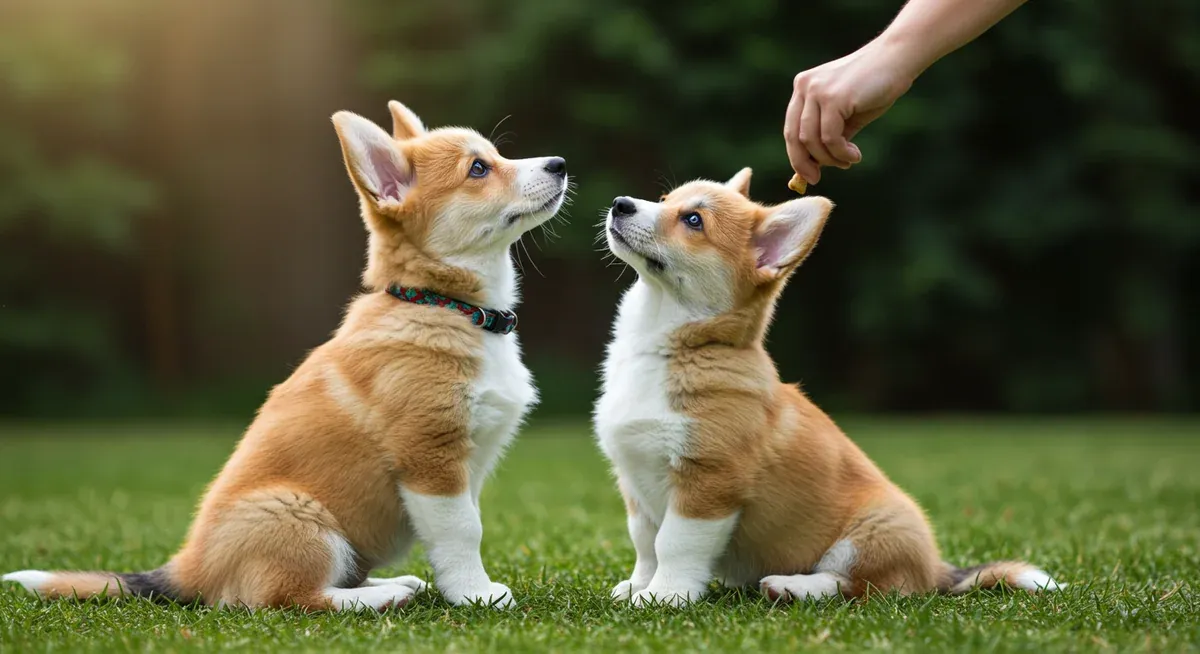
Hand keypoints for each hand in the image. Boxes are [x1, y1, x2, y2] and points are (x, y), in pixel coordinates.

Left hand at [784, 41, 915, 184]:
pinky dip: (841, 152)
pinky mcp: (833, 97)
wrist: (898, 59)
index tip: (808, 175)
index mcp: (804, 88)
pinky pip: (829, 137)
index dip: (797, 156)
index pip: (791, 129)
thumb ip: (830, 136)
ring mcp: (817, 90)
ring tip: (848, 161)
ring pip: (811, 140)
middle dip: (804, 163)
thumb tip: (815, 167)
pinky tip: (854, 155)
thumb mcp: (847, 116)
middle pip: (794, 136)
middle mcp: (805, 87)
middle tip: (816, 179)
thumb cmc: (876, 87)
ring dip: (830, 158)